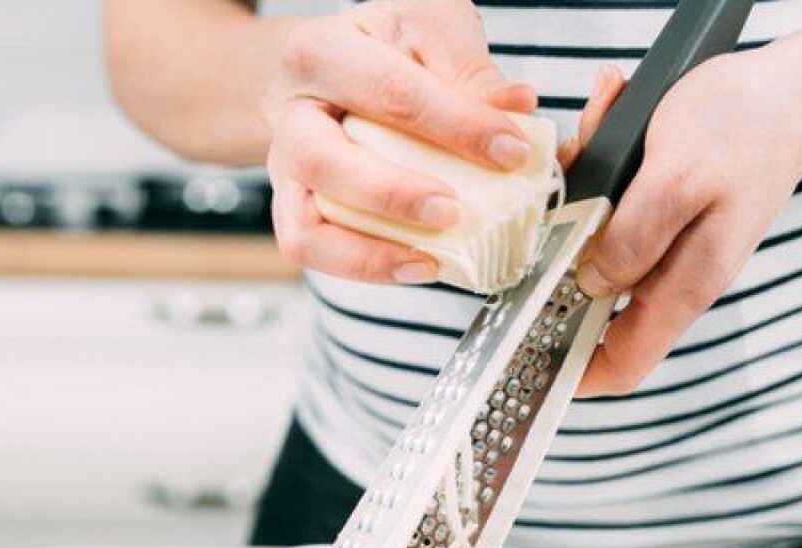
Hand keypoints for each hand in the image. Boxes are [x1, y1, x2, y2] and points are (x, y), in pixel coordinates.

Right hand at [264, 0, 537, 283]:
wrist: (328, 69)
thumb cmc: (380, 44)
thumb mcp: (429, 28)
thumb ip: (470, 69)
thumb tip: (517, 110)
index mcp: (321, 52)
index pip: (390, 92)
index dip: (455, 126)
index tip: (510, 152)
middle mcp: (289, 114)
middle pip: (321, 162)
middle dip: (391, 194)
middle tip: (451, 211)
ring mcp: (284, 169)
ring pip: (302, 226)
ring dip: (367, 251)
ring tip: (428, 258)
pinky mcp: (293, 208)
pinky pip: (311, 250)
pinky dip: (363, 266)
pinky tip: (416, 264)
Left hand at [575, 46, 801, 396]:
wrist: (793, 86)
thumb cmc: (743, 122)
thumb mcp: (676, 178)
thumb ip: (631, 240)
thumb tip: (590, 284)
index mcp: (686, 285)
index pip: (625, 364)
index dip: (573, 372)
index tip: (527, 355)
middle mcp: (676, 276)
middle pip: (594, 302)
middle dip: (561, 257)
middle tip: (554, 199)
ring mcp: (670, 248)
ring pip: (596, 248)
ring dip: (579, 203)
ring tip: (587, 142)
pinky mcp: (663, 217)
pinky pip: (611, 211)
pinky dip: (598, 173)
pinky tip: (606, 126)